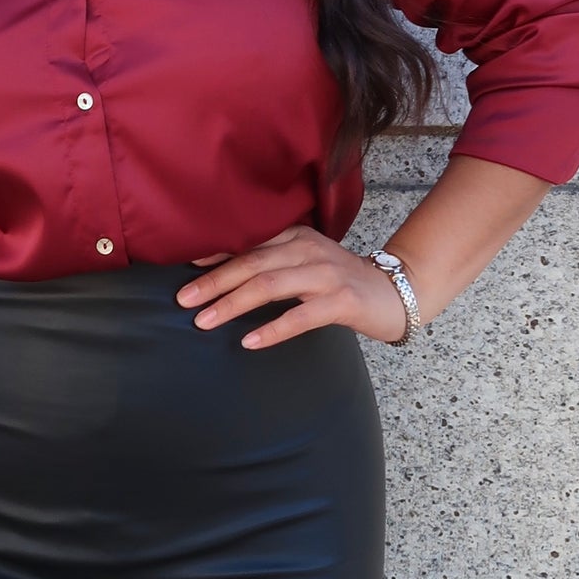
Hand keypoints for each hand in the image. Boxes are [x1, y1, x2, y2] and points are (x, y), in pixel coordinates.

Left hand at [176, 224, 412, 349]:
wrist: (395, 292)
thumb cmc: (340, 281)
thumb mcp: (304, 262)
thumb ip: (271, 262)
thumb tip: (221, 271)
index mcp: (295, 237)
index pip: (248, 244)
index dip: (215, 255)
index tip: (185, 267)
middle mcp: (307, 250)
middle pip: (252, 264)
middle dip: (214, 282)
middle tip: (183, 299)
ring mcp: (325, 275)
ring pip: (269, 286)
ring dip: (232, 303)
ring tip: (204, 320)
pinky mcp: (341, 302)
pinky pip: (300, 316)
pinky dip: (272, 328)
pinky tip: (249, 340)